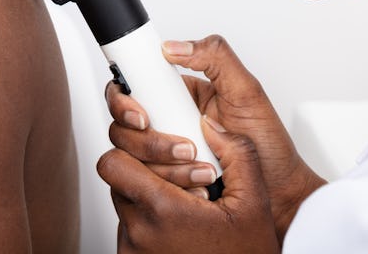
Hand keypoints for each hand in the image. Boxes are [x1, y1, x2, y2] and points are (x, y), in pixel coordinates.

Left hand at [97, 115, 279, 252]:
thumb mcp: (254, 201)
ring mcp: (133, 251)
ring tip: (187, 205)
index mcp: (163, 210)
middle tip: (184, 178)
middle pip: (119, 180)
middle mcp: (139, 233)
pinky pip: (130, 229)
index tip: (163, 153)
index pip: (113, 163)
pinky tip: (180, 225)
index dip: (133, 149)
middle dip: (147, 171)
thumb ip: (237, 153)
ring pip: (125, 203)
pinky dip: (150, 221)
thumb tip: (209, 125)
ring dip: (149, 197)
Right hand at [104, 35, 324, 239]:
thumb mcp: (247, 91)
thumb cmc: (268, 146)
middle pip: (124, 124)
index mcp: (180, 93)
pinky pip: (146, 182)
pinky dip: (170, 185)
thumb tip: (172, 47)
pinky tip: (197, 185)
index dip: (124, 99)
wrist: (280, 193)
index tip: (140, 114)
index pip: (133, 86)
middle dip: (148, 139)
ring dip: (165, 164)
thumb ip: (215, 57)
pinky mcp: (166, 181)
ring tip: (203, 166)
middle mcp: (167, 119)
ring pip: (132, 156)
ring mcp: (164, 153)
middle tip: (182, 145)